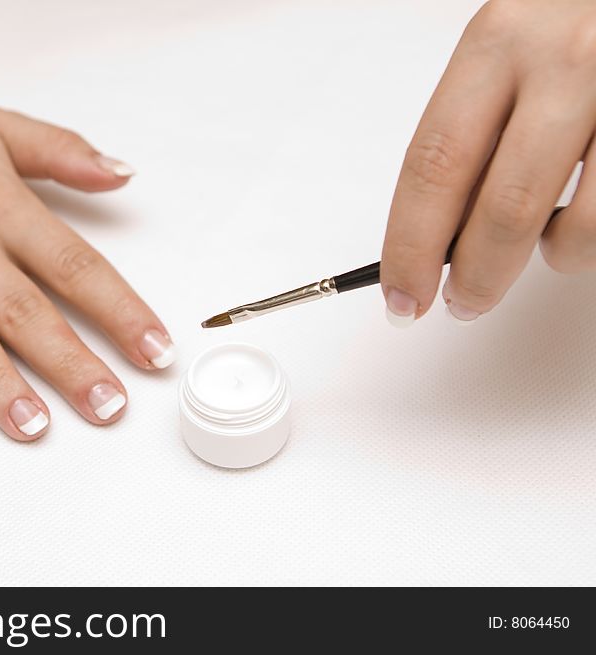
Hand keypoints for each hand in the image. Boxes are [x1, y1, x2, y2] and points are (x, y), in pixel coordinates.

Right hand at [0, 88, 174, 440]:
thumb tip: (125, 173)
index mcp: (0, 204)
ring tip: (33, 427)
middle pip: (24, 310)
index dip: (121, 311)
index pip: (75, 265)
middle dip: (70, 363)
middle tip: (108, 408)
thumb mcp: (0, 124)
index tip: (156, 352)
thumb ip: (66, 152)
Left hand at [380, 0, 595, 325]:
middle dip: (473, 277)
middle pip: (499, 208)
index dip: (409, 244)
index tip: (400, 291)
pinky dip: (594, 237)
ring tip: (547, 247)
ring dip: (552, 259)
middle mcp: (565, 61)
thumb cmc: (577, 15)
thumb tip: (440, 229)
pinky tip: (585, 216)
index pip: (432, 166)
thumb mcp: (513, 47)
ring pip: (577, 228)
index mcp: (498, 42)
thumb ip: (478, 125)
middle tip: (460, 304)